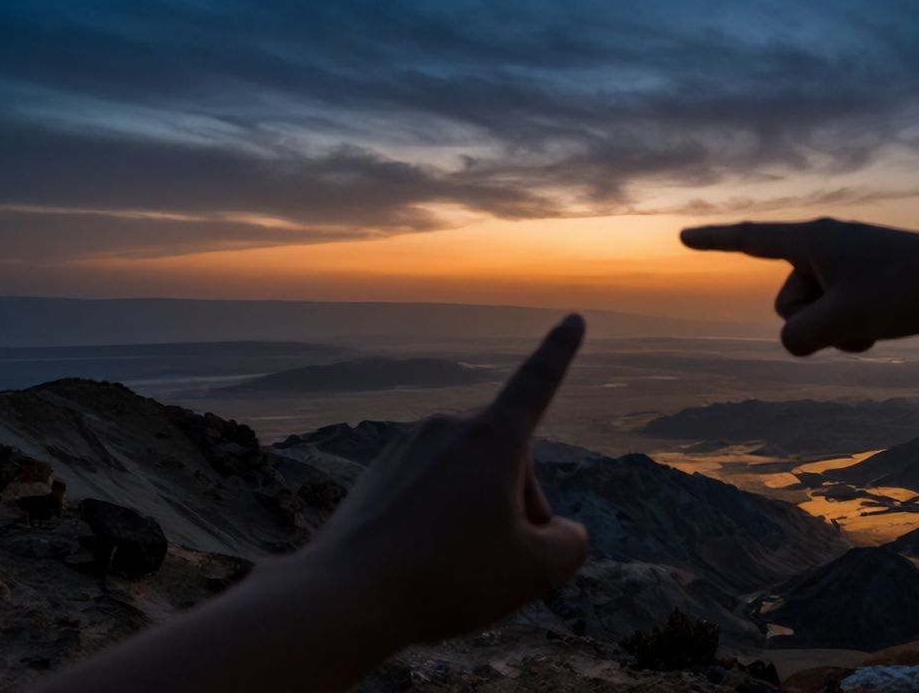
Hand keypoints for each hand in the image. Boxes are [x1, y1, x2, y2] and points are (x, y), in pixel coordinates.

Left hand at [300, 315, 588, 645]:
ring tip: (458, 568)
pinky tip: (423, 562)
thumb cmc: (449, 578)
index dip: (560, 353)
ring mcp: (407, 449)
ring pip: (468, 477)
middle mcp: (447, 430)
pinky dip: (439, 522)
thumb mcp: (536, 571)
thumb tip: (557, 532)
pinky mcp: (379, 475)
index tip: (573, 319)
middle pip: (508, 461)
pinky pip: (430, 492)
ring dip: (479, 514)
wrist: (345, 597)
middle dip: (520, 503)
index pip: (537, 384)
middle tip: (506, 561)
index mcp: (491, 439)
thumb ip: (569, 543)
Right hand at [681, 219, 918, 354]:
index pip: (749, 239)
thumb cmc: (909, 290)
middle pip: (785, 300)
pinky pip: (842, 317)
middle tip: (856, 314)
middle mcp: (826, 247)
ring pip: (815, 316)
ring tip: (879, 320)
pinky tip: (890, 323)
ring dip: (839, 331)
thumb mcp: (842, 320)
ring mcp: (848, 266)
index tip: (683, 236)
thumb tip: (793, 340)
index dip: (713, 241)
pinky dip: (857, 328)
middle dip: (812, 321)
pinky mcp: (869, 283)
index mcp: (813, 241)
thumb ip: (799, 336)